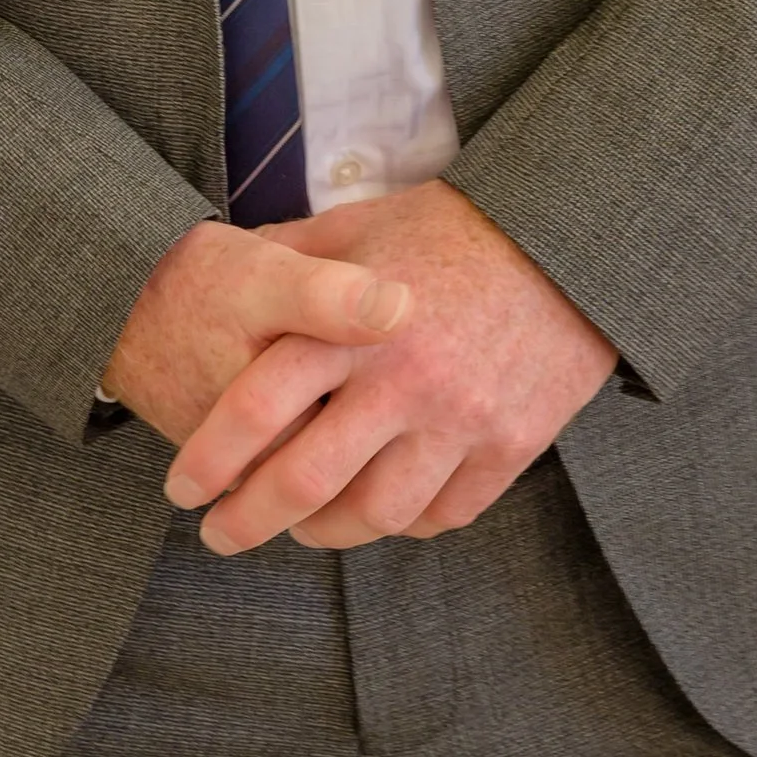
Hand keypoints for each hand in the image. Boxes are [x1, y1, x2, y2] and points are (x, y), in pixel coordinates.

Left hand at [163, 179, 617, 554]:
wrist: (574, 240)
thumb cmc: (460, 230)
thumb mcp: (367, 223)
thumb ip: (294, 253)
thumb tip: (219, 257)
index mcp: (356, 322)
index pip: (257, 407)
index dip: (208, 459)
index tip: (182, 488)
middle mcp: (407, 377)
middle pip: (305, 481)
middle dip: (246, 521)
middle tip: (220, 533)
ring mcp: (463, 417)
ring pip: (375, 515)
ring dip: (325, 534)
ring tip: (305, 528)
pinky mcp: (512, 444)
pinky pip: (444, 514)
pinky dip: (406, 524)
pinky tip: (386, 508)